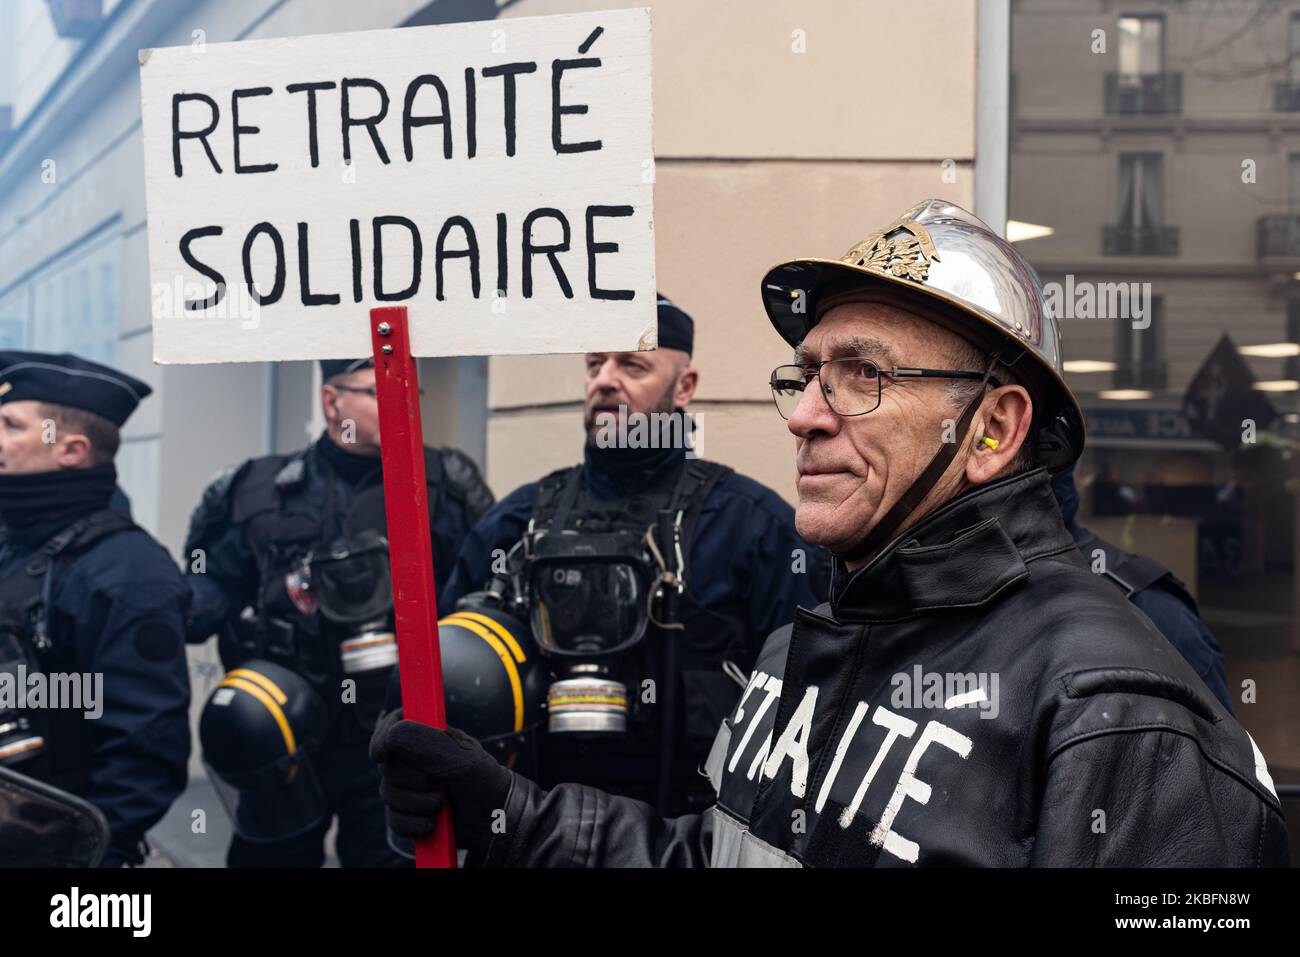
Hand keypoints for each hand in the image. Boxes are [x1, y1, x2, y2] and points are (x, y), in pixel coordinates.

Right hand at [369, 709, 512, 853]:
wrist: (493, 821)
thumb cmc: (482, 781)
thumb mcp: (459, 758)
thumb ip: (425, 742)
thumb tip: (390, 736)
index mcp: (426, 734)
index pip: (392, 723)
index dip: (382, 737)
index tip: (382, 753)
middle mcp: (413, 757)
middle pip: (386, 766)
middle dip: (412, 780)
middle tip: (439, 781)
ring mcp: (408, 785)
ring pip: (389, 795)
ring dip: (418, 804)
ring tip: (444, 803)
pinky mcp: (407, 813)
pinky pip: (395, 820)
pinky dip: (414, 824)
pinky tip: (434, 822)